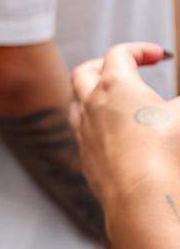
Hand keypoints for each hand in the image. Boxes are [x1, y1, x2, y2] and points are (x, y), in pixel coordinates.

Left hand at [70, 42, 178, 248]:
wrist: (142, 199)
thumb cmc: (166, 151)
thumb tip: (177, 105)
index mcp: (115, 85)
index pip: (120, 53)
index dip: (141, 49)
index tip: (161, 56)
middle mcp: (92, 105)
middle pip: (85, 72)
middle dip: (105, 64)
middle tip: (128, 70)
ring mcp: (84, 132)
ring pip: (77, 103)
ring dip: (93, 95)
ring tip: (116, 100)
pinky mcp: (85, 158)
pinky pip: (82, 133)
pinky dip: (95, 125)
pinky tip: (115, 134)